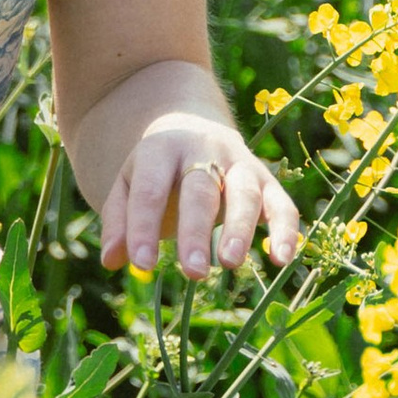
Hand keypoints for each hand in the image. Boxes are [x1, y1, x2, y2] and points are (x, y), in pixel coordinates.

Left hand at [99, 112, 300, 280]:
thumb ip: (118, 221)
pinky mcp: (266, 179)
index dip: (143, 227)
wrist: (191, 125)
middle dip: (196, 231)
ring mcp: (239, 163)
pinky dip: (286, 230)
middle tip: (192, 272)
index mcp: (161, 149)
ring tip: (229, 264)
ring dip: (239, 229)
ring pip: (244, 193)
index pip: (150, 190)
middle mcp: (203, 150)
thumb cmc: (156, 171)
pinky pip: (281, 203)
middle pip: (200, 190)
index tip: (142, 265)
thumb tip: (111, 261)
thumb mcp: (128, 184)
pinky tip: (282, 261)